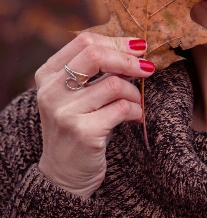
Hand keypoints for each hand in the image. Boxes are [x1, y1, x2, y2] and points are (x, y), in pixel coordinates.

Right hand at [36, 33, 154, 197]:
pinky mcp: (83, 132)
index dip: (116, 41)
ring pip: (114, 84)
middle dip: (128, 59)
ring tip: (135, 103)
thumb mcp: (74, 96)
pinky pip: (122, 108)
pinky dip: (136, 111)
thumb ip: (94, 71)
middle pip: (96, 55)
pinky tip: (136, 117)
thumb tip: (134, 47)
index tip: (137, 47)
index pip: (84, 41)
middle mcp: (51, 91)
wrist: (63, 176)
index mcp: (48, 75)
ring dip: (134, 93)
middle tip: (147, 67)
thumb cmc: (77, 127)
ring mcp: (65, 112)